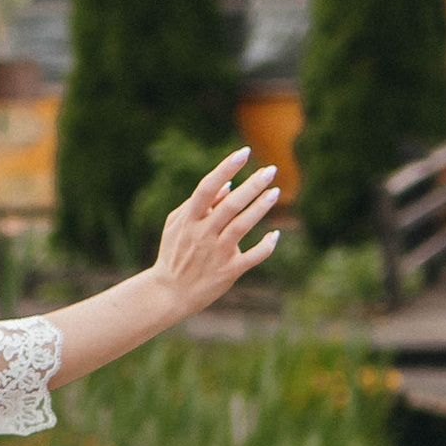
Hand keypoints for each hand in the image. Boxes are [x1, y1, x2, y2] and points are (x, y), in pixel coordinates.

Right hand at [149, 150, 281, 316]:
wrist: (170, 293)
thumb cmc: (174, 253)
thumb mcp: (177, 225)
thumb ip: (199, 205)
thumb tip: (227, 185)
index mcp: (188, 220)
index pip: (207, 188)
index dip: (226, 169)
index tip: (244, 153)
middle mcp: (202, 234)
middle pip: (230, 205)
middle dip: (252, 185)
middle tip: (271, 170)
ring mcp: (216, 253)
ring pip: (242, 226)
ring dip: (260, 208)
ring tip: (276, 192)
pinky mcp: (228, 271)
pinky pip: (253, 256)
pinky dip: (267, 245)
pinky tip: (275, 234)